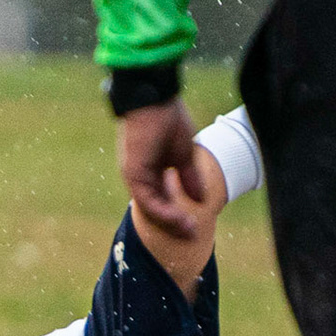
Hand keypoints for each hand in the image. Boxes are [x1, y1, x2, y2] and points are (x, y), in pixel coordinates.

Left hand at [117, 99, 204, 238]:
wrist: (155, 99)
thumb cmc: (168, 119)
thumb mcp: (185, 154)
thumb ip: (189, 177)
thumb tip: (201, 199)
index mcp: (152, 170)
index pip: (163, 200)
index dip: (178, 215)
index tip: (196, 226)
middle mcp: (141, 176)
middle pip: (155, 209)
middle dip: (175, 225)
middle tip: (193, 236)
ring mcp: (136, 176)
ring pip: (151, 210)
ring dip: (171, 223)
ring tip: (190, 231)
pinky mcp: (134, 174)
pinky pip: (148, 202)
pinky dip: (165, 213)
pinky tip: (182, 219)